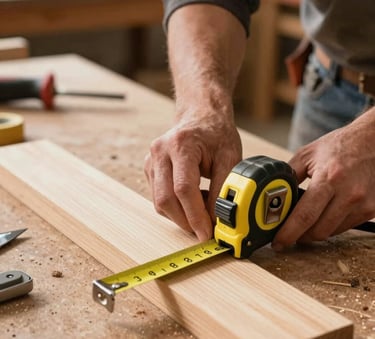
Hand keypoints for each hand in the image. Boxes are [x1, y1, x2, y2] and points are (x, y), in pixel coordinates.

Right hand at [144, 112, 241, 240]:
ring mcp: (151, 161)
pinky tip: (190, 199)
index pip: (183, 188)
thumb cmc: (216, 134)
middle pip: (166, 199)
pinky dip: (175, 207)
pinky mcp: (149, 169)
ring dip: (180, 215)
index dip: (195, 216)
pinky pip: (158, 197)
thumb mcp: (230, 158)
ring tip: (201, 207)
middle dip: (186, 221)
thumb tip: (217, 220)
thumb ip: (223, 189)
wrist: (200, 117)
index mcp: (180, 145)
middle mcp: (160, 152)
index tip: (207, 233)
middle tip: (205, 230)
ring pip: (160, 202)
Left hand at [273, 107, 374, 249]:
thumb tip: (274, 193)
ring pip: (331, 233)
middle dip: (299, 236)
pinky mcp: (372, 209)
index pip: (305, 216)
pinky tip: (323, 216)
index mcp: (329, 178)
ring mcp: (363, 204)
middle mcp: (349, 194)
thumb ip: (289, 174)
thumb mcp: (307, 154)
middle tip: (288, 234)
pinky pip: (345, 228)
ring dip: (315, 232)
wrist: (373, 142)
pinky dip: (331, 226)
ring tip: (305, 223)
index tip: (278, 243)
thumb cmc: (339, 146)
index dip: (288, 233)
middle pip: (318, 231)